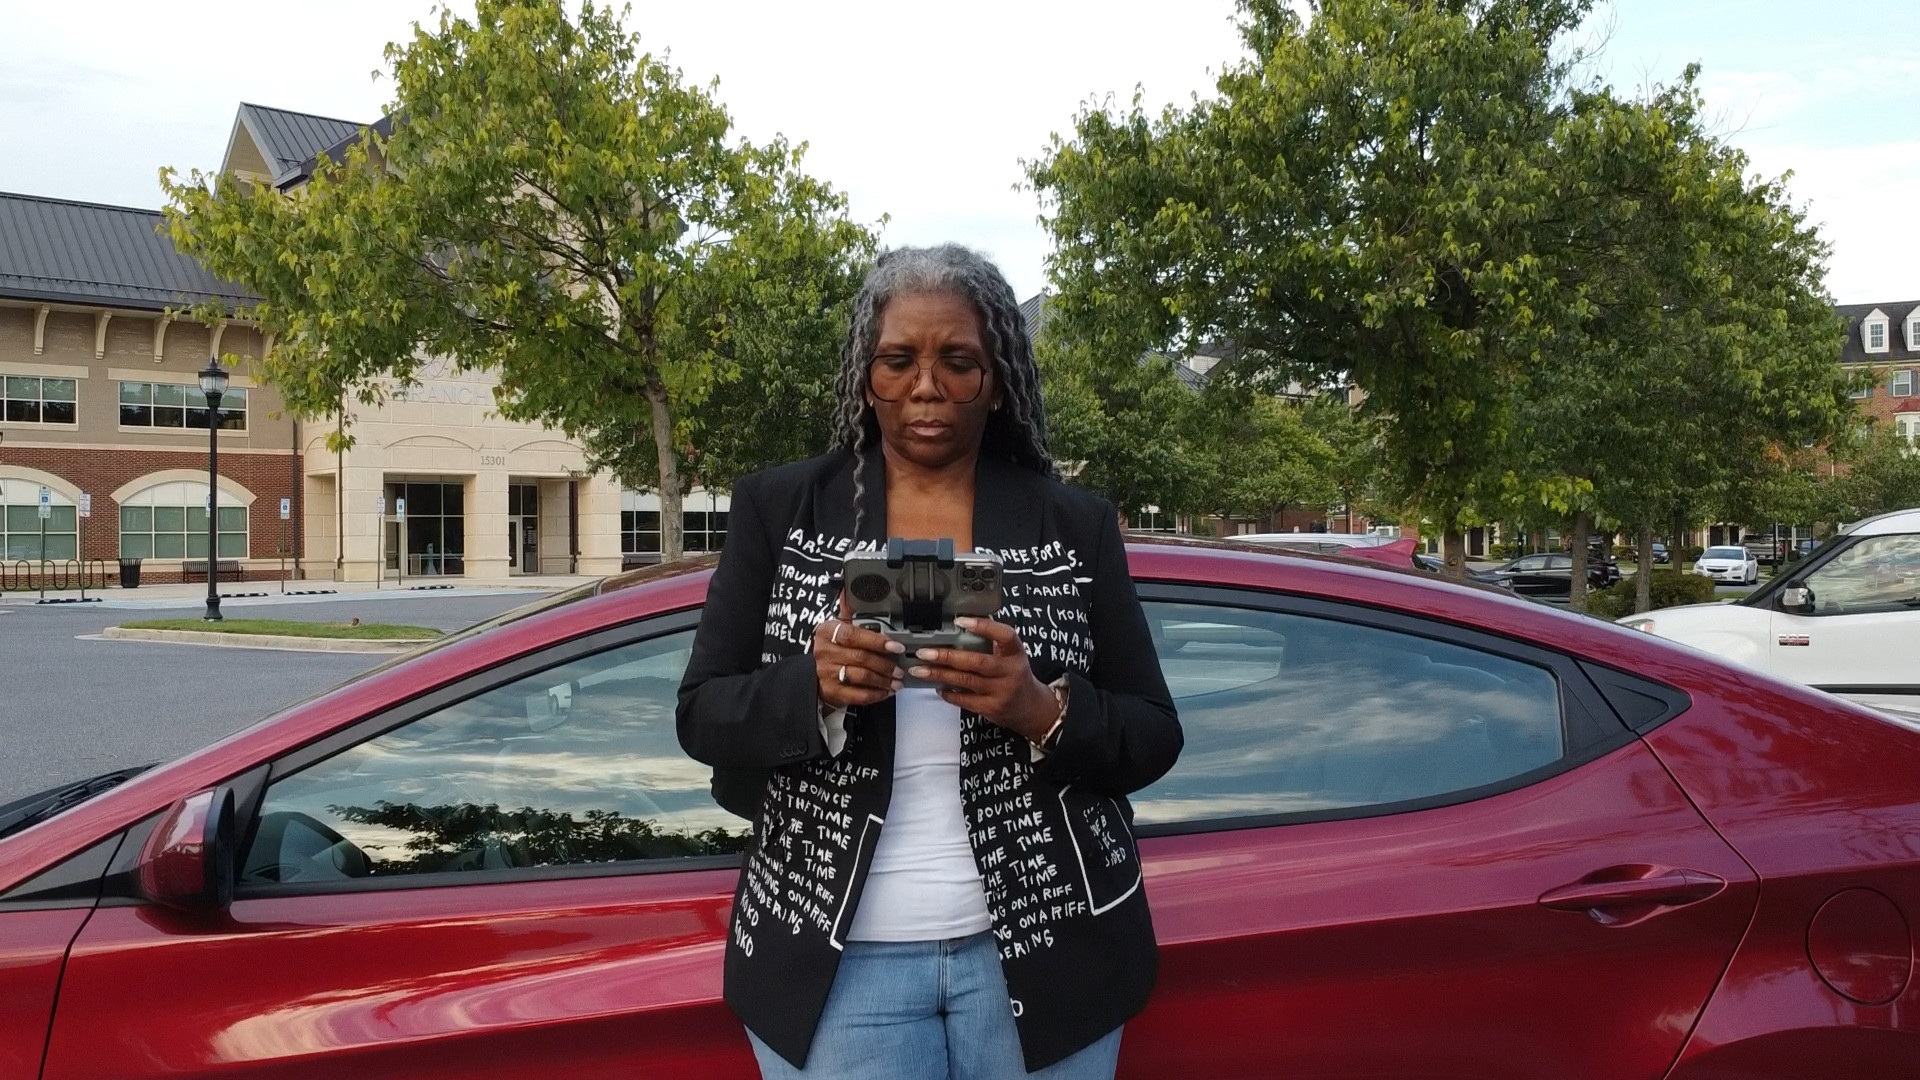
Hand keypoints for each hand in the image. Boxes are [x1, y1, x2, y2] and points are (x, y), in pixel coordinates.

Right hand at [815, 595, 904, 709]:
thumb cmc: (828, 649)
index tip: (896, 647)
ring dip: (883, 680)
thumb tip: (849, 592)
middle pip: (861, 658)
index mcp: (828, 633)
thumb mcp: (835, 628)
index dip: (877, 641)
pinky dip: (874, 694)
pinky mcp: (832, 692)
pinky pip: (857, 695)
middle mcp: (825, 653)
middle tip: (900, 669)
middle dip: (885, 664)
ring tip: (896, 682)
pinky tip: (885, 692)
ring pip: (861, 677)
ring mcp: (828, 674)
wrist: (808, 675)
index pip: (854, 635)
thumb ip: (847, 612)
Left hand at [908, 616, 1058, 741]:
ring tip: (920, 669)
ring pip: (966, 681)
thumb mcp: (1011, 656)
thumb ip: (992, 643)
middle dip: (947, 656)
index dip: (984, 627)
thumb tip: (959, 627)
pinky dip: (949, 693)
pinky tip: (937, 686)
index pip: (1004, 636)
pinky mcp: (991, 708)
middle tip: (924, 652)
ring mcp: (1001, 692)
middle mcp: (1011, 672)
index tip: (961, 621)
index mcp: (1016, 653)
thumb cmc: (1015, 675)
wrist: (1030, 708)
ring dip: (940, 674)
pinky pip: (965, 700)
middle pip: (977, 661)